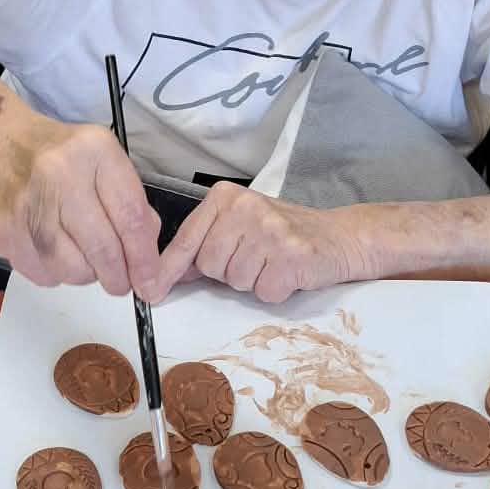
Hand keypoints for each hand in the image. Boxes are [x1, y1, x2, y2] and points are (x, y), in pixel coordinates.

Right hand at [0, 110, 160, 296]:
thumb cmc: (55, 154)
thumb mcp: (101, 159)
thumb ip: (129, 201)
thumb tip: (145, 258)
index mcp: (93, 150)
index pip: (131, 217)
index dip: (144, 258)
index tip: (150, 281)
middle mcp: (59, 175)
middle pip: (103, 249)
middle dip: (119, 277)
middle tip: (122, 283)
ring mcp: (27, 205)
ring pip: (73, 270)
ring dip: (86, 275)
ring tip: (83, 257)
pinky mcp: (4, 231)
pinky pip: (44, 275)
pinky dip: (57, 273)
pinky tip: (54, 251)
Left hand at [150, 184, 367, 304]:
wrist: (338, 237)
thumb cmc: (283, 233)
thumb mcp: (237, 228)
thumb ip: (202, 245)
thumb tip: (161, 275)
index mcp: (225, 197)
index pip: (186, 240)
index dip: (169, 270)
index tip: (151, 291)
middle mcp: (245, 207)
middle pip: (209, 265)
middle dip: (228, 272)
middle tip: (255, 257)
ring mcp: (269, 229)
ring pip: (235, 281)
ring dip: (253, 281)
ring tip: (272, 262)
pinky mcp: (291, 254)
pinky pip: (263, 291)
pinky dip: (275, 290)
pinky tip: (287, 272)